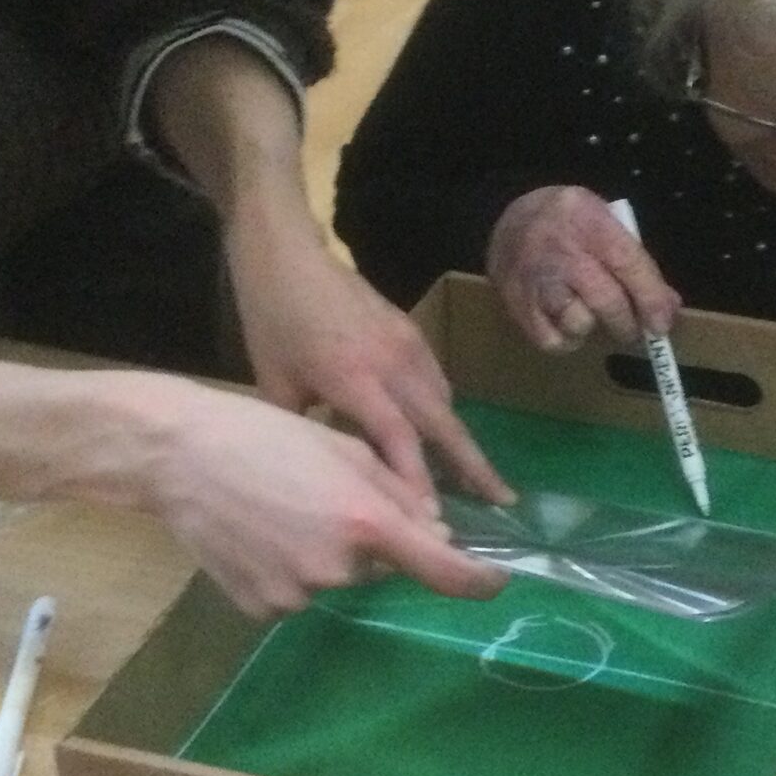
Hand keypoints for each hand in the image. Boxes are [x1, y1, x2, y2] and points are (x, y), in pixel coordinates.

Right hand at [144, 379, 506, 617]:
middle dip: (365, 539)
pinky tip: (257, 534)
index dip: (477, 580)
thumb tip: (438, 534)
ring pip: (334, 580)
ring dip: (324, 553)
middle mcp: (337, 569)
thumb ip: (397, 494)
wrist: (177, 456)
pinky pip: (295, 593)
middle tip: (319, 497)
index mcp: (365, 522)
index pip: (442, 570)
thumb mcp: (343, 449)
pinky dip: (287, 569)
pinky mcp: (261, 609)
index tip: (497, 580)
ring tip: (278, 509)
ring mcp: (296, 595)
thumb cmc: (264, 436)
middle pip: (377, 566)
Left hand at [224, 203, 509, 504]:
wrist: (287, 255)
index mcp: (355, 379)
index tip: (434, 520)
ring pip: (445, 402)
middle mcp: (392, 363)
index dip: (417, 482)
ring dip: (461, 442)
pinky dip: (443, 412)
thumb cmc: (272, 321)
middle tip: (503, 502)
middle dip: (474, 466)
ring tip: (478, 480)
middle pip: (444, 424)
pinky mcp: (411, 331)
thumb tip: (323, 473)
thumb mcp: (275, 385)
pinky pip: (437, 380)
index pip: (398, 441)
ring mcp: (407, 344)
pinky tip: (441, 435)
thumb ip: (305, 431)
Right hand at [487, 187, 679, 350]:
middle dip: (626, 324)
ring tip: (588, 315)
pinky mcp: (516, 305)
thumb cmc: (568, 226)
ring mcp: (534, 278)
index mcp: (587, 219)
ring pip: (578, 323)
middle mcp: (559, 248)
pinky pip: (551, 341)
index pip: (626, 262)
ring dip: (591, 327)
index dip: (650, 297)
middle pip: (605, 299)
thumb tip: (667, 308)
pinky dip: (566, 340)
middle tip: (632, 330)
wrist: (507, 223)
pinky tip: (566, 323)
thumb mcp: (603, 222)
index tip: (662, 325)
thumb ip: (634, 262)